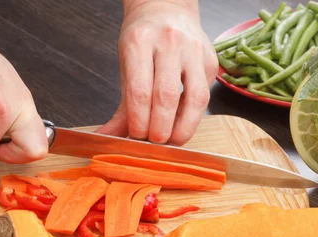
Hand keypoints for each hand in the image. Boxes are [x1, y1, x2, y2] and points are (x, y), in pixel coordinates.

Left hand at [97, 0, 217, 144]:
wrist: (166, 9)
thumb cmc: (142, 41)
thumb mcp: (126, 67)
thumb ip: (121, 107)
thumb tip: (106, 138)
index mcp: (139, 42)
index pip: (139, 91)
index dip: (139, 121)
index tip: (137, 137)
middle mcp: (169, 42)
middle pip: (167, 96)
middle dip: (160, 128)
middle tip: (155, 143)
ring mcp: (194, 50)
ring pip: (195, 97)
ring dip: (183, 127)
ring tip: (172, 141)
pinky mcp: (211, 60)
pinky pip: (205, 95)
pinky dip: (194, 116)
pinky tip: (183, 124)